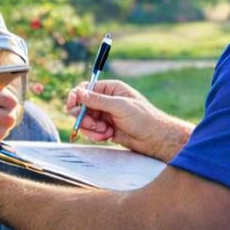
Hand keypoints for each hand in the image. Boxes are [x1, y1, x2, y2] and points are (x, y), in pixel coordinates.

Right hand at [67, 79, 190, 161]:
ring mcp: (105, 115)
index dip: (77, 97)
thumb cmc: (144, 119)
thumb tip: (78, 92)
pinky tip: (108, 136)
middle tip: (93, 124)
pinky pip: (91, 131)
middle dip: (84, 117)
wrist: (157, 140)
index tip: (72, 107)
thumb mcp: (120, 107)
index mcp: (111, 90)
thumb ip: (98, 100)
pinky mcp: (106, 129)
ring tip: (106, 132)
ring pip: (85, 120)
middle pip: (82, 106)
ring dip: (91, 128)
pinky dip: (96, 135)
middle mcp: (106, 101)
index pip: (86, 89)